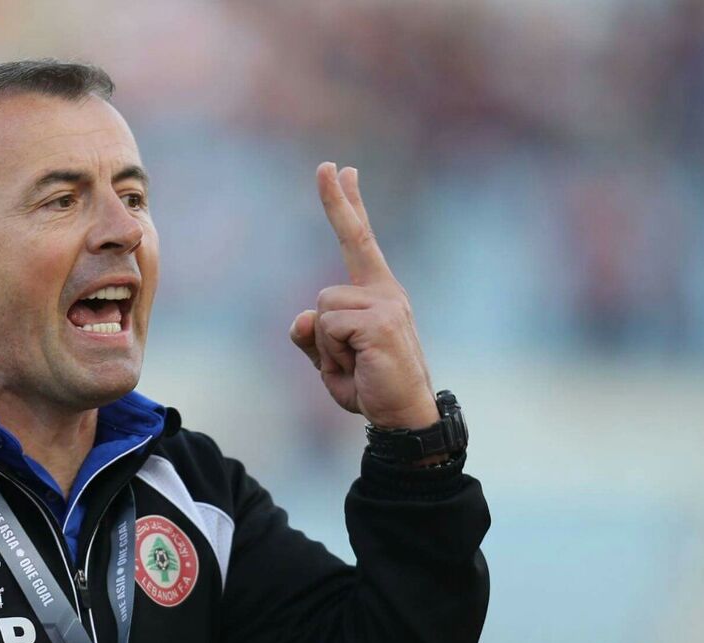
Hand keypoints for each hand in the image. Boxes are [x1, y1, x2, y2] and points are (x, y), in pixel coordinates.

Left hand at [289, 162, 438, 429]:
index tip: (342, 170)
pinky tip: (358, 367)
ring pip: (322, 305)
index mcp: (376, 294)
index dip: (348, 205)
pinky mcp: (381, 321)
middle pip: (352, 239)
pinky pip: (328, 327)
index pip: (360, 239)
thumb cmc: (371, 388)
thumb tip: (300, 318)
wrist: (403, 417)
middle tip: (327, 164)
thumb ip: (312, 338)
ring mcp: (386, 303)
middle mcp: (385, 291)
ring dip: (326, 344)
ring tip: (352, 364)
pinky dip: (332, 354)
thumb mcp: (331, 361)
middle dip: (337, 201)